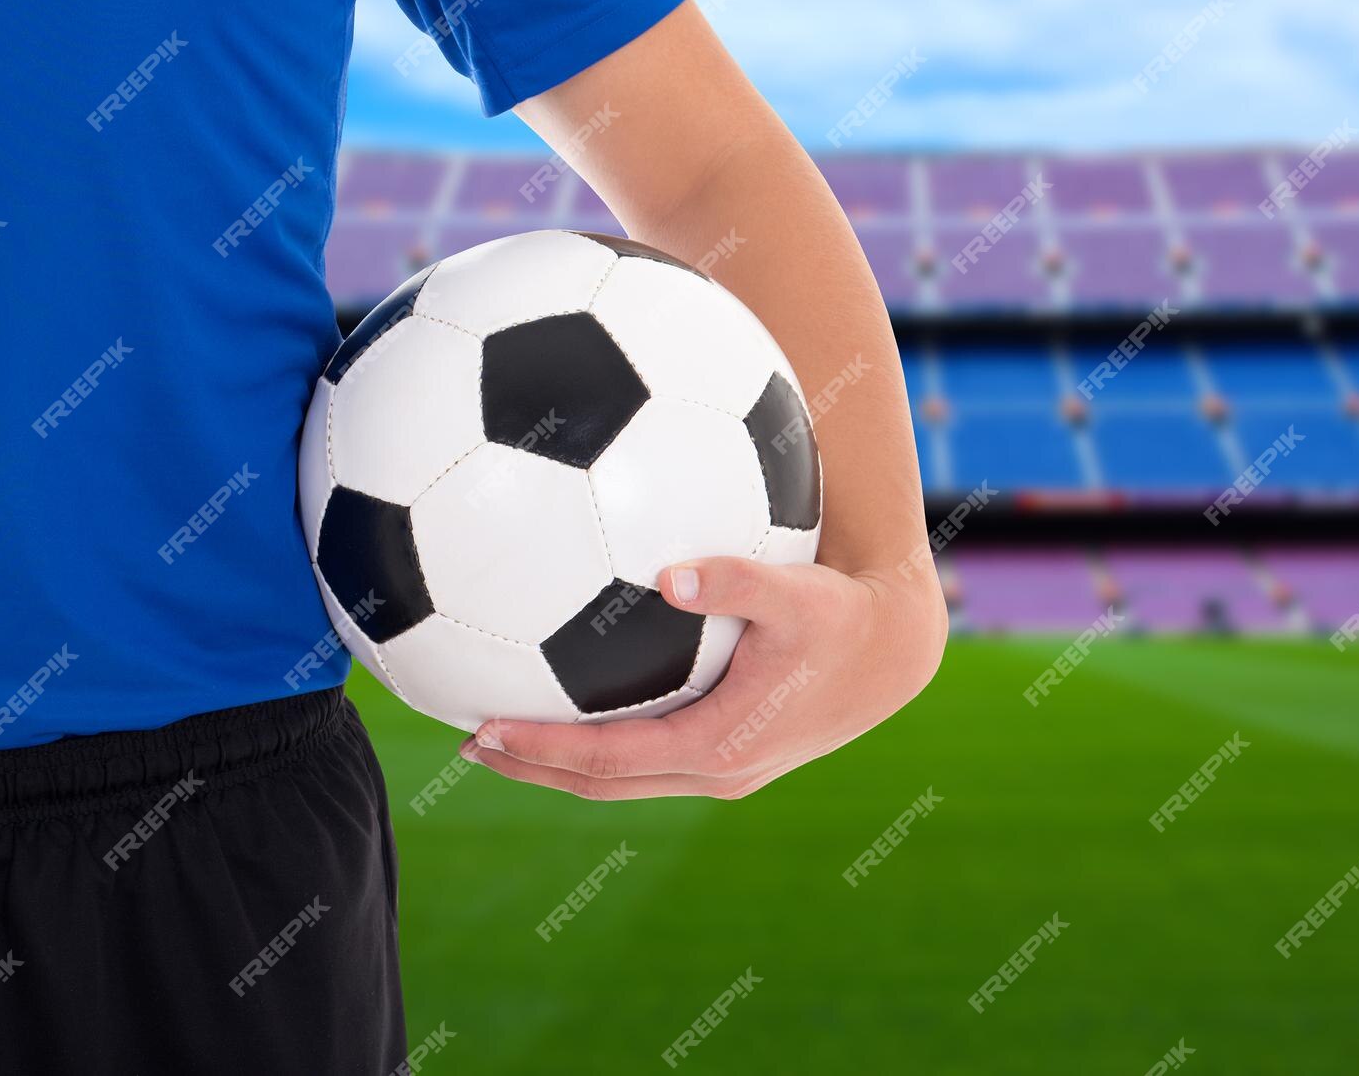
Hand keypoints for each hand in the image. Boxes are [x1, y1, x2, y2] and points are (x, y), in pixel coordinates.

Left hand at [458, 556, 946, 799]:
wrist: (891, 653)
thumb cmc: (843, 616)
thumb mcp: (797, 594)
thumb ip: (736, 581)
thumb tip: (673, 573)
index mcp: (718, 744)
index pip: (607, 759)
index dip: (542, 750)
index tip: (484, 730)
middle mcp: (714, 770)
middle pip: (600, 784)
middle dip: (531, 766)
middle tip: (466, 742)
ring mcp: (722, 770)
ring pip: (621, 779)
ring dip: (558, 763)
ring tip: (498, 736)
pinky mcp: (729, 755)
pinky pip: (646, 759)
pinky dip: (596, 747)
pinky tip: (570, 707)